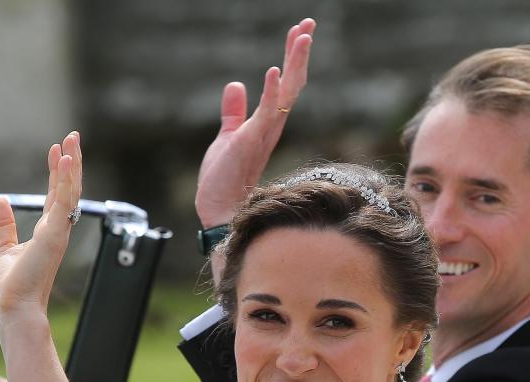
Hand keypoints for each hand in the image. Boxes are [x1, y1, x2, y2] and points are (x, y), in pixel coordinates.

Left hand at [0, 131, 82, 316]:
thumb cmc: (12, 286)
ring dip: (72, 164)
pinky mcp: (54, 234)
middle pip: (68, 188)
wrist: (14, 305)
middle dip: (72, 162)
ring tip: (72, 140)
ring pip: (70, 191)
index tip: (57, 150)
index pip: (56, 194)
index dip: (57, 171)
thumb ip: (3, 225)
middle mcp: (57, 228)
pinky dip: (65, 180)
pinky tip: (66, 160)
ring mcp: (58, 231)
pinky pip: (63, 201)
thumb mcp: (4, 248)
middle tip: (73, 136)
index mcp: (48, 231)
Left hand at [194, 18, 314, 227]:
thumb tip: (236, 84)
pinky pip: (267, 114)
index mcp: (267, 123)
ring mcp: (264, 133)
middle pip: (292, 83)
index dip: (292, 57)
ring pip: (286, 94)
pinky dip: (272, 93)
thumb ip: (234, 112)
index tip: (300, 31)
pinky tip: (274, 71)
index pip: (285, 84)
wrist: (220, 209)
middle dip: (300, 53)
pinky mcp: (251, 142)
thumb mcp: (228, 137)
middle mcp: (272, 126)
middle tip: (309, 23)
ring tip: (302, 37)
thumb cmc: (224, 179)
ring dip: (294, 64)